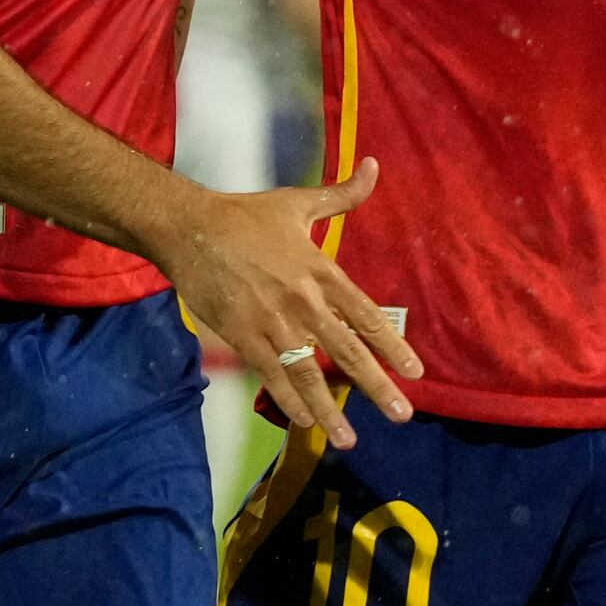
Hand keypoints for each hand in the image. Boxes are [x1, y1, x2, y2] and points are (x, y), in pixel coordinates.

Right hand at [148, 157, 421, 448]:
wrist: (190, 229)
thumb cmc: (247, 215)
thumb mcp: (298, 201)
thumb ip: (341, 195)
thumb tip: (373, 166)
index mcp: (320, 270)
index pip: (365, 315)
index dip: (392, 345)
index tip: (415, 372)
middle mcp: (302, 301)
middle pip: (346, 350)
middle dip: (376, 386)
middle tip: (401, 414)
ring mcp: (272, 323)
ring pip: (308, 373)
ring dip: (330, 409)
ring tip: (350, 439)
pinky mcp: (242, 337)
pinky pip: (271, 375)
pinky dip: (289, 399)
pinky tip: (305, 420)